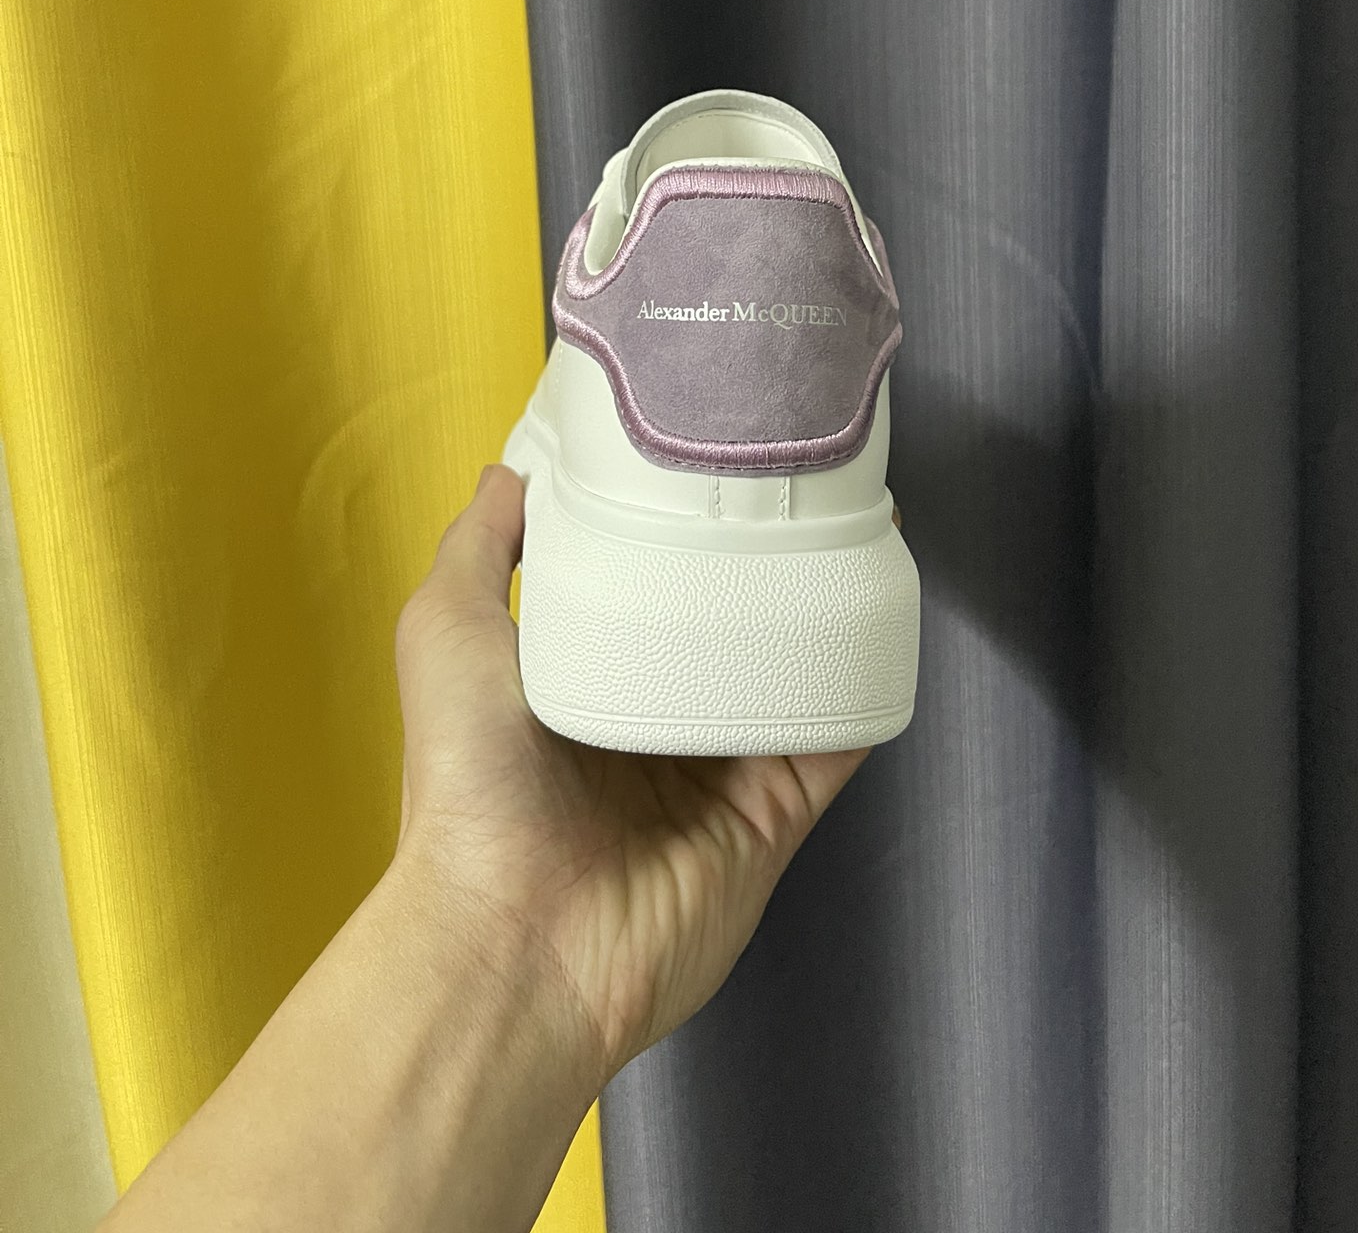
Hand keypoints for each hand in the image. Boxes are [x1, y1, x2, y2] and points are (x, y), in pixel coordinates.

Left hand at [392, 464, 868, 1085]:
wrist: (510, 938)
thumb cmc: (467, 781)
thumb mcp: (448, 634)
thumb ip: (482, 547)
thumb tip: (516, 469)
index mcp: (585, 679)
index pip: (648, 587)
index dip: (679, 526)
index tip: (711, 453)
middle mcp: (656, 723)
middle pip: (727, 625)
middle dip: (760, 560)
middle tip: (799, 479)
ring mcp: (719, 772)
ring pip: (788, 670)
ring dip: (821, 607)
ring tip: (853, 525)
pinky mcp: (772, 817)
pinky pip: (832, 738)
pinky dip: (860, 684)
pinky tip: (875, 616)